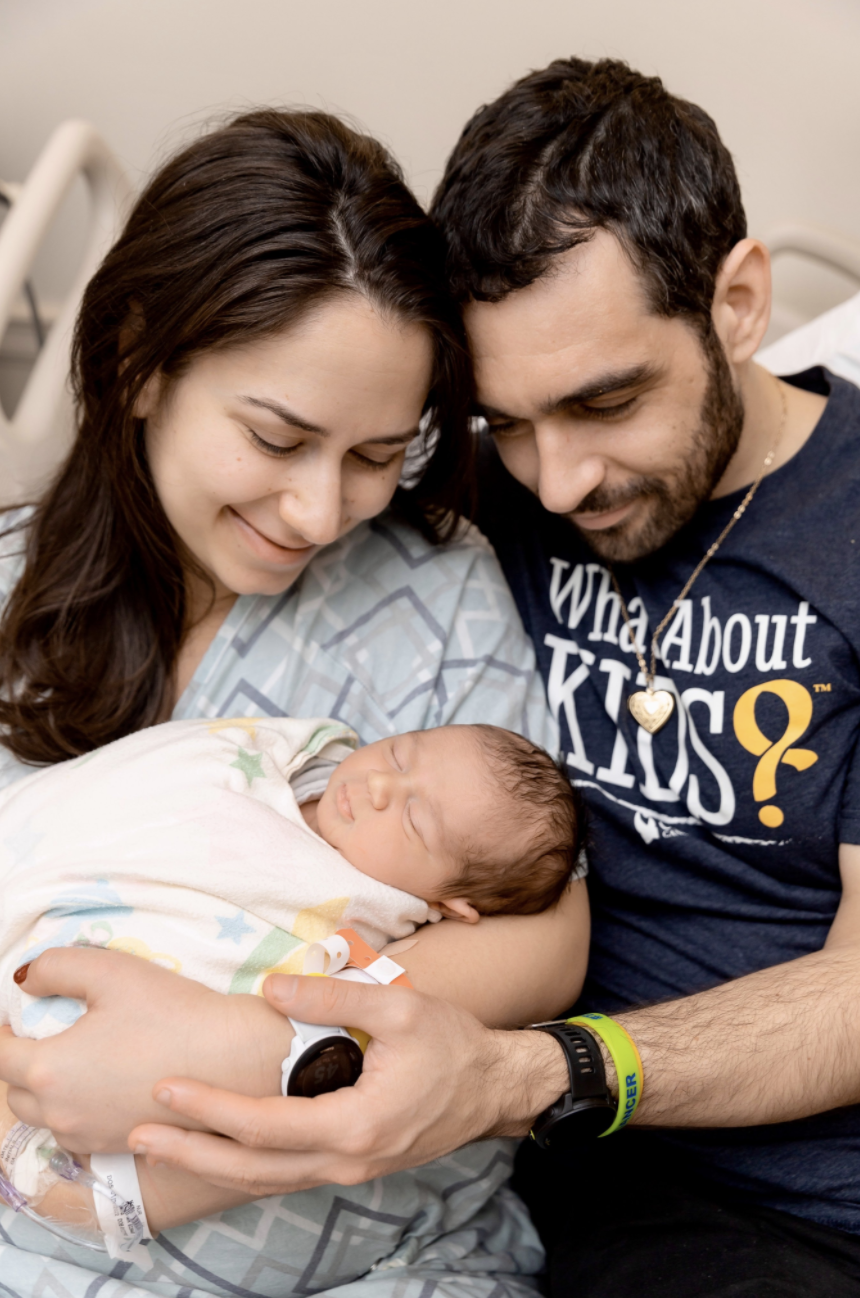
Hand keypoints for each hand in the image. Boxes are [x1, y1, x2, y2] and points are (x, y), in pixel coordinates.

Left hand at [0, 947, 292, 1152]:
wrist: (235, 1061)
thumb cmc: (173, 1013)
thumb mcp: (110, 970)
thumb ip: (54, 967)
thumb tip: (25, 980)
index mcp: (48, 1070)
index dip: (4, 1031)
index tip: (21, 1013)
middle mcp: (60, 1114)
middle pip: (15, 1089)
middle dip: (23, 1059)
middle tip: (52, 1028)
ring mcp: (88, 1136)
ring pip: (45, 1114)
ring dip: (49, 1087)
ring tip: (83, 1052)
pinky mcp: (115, 1146)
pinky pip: (77, 1128)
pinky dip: (78, 1105)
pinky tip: (111, 1077)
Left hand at [129, 973, 568, 1195]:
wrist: (496, 1088)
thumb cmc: (452, 1045)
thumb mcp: (398, 1007)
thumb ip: (333, 997)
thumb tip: (272, 988)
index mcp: (353, 1124)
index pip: (263, 1124)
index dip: (210, 1108)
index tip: (167, 1087)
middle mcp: (344, 1159)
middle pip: (251, 1168)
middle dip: (191, 1151)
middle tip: (138, 1132)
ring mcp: (348, 1170)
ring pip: (264, 1179)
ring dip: (210, 1164)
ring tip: (162, 1144)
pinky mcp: (351, 1165)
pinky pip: (285, 1174)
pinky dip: (244, 1166)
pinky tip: (219, 1150)